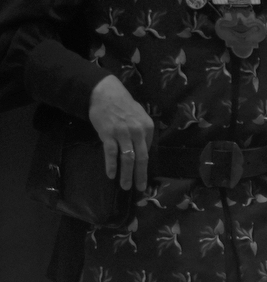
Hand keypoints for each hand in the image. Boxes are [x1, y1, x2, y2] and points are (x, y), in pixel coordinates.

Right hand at [89, 75, 154, 190]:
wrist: (105, 93)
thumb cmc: (123, 105)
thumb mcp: (140, 115)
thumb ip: (143, 131)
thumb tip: (143, 147)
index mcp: (148, 127)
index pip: (147, 151)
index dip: (145, 165)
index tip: (143, 176)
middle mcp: (138, 132)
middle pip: (141, 158)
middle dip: (141, 175)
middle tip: (140, 188)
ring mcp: (123, 133)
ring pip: (127, 158)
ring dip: (126, 174)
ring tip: (125, 186)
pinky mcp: (108, 134)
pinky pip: (111, 153)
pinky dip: (111, 165)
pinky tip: (111, 175)